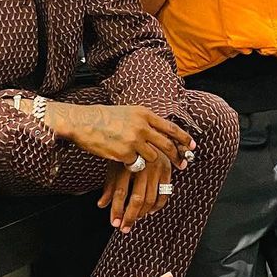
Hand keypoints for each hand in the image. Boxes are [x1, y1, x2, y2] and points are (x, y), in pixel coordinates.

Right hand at [43, 102, 193, 169]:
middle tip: (183, 163)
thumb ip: (145, 121)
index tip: (192, 145)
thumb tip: (160, 131)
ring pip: (152, 157)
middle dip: (177, 155)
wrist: (84, 122)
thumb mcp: (129, 113)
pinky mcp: (125, 154)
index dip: (183, 138)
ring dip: (148, 160)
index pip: (170, 127)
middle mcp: (142, 126)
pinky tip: (121, 157)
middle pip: (166, 144)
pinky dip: (131, 164)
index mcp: (144, 114)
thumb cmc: (104, 118)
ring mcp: (134, 141)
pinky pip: (135, 164)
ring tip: (137, 157)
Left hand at [98, 151, 172, 231]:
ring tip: (134, 220)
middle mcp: (143, 166)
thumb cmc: (128, 149)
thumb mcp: (115, 163)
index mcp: (127, 163)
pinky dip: (157, 206)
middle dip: (130, 216)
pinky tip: (150, 211)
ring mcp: (157, 168)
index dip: (117, 209)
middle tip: (124, 228)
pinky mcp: (167, 170)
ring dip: (142, 213)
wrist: (148, 132)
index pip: (121, 192)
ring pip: (151, 198)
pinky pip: (164, 194)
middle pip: (137, 198)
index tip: (114, 222)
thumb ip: (109, 185)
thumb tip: (101, 205)